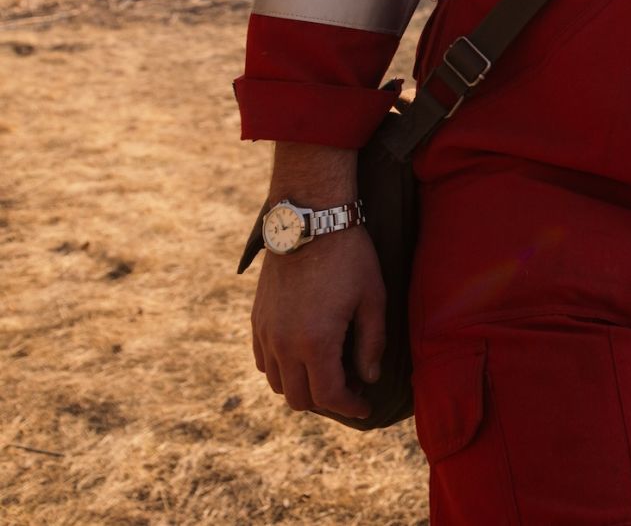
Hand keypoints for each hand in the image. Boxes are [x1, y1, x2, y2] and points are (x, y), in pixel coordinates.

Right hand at [250, 224, 384, 419]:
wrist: (310, 222)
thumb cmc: (350, 258)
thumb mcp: (373, 299)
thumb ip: (371, 344)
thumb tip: (368, 378)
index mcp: (315, 342)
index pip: (329, 395)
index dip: (350, 407)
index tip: (365, 405)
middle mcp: (284, 344)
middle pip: (299, 398)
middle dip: (327, 401)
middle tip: (350, 389)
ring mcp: (266, 333)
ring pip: (277, 383)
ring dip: (302, 386)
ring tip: (328, 372)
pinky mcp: (257, 320)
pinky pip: (263, 361)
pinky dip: (282, 369)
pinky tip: (304, 356)